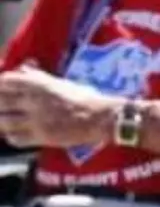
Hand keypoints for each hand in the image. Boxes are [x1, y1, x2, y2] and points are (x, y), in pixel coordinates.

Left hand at [0, 65, 115, 148]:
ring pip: (4, 121)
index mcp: (38, 84)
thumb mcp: (61, 82)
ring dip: (4, 121)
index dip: (2, 86)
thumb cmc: (86, 97)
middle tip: (6, 107)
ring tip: (9, 121)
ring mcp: (36, 120)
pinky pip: (16, 138)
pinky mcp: (42, 137)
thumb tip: (23, 68)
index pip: (5, 81)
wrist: (102, 118)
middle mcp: (33, 101)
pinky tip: (17, 134)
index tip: (4, 90)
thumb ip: (39, 76)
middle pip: (1, 101)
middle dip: (1, 104)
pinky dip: (12, 137)